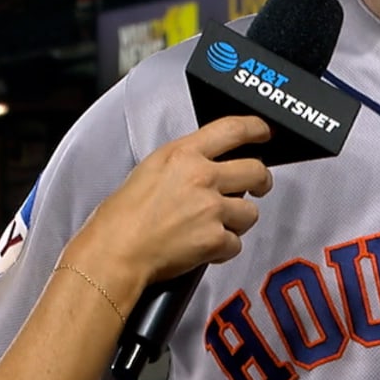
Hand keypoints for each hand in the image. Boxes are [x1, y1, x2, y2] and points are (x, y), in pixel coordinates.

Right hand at [63, 115, 274, 290]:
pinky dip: (223, 249)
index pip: (233, 129)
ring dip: (238, 221)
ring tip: (215, 226)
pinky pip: (235, 244)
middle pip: (256, 170)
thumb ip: (184, 163)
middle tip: (257, 186)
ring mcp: (211, 208)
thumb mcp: (151, 169)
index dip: (256, 128)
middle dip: (261, 181)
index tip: (264, 132)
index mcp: (183, 154)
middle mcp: (202, 176)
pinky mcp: (214, 239)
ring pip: (251, 212)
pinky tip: (204, 248)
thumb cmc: (122, 217)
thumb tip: (207, 166)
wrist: (115, 251)